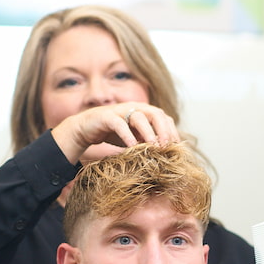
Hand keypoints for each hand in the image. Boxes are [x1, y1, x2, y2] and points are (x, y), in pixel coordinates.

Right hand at [49, 102, 180, 163]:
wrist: (86, 129)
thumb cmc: (114, 134)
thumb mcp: (135, 138)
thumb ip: (149, 142)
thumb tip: (167, 155)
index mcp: (144, 112)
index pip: (163, 117)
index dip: (171, 130)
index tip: (176, 146)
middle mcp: (134, 108)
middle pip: (155, 113)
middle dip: (163, 130)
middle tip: (167, 146)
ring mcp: (120, 111)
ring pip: (139, 117)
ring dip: (148, 132)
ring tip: (153, 147)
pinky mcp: (106, 117)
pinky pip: (119, 124)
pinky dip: (127, 135)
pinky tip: (132, 146)